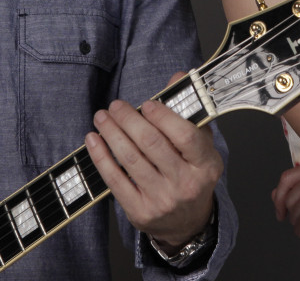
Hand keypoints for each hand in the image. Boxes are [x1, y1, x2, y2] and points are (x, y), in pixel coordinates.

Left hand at [84, 73, 221, 246]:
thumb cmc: (192, 174)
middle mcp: (185, 184)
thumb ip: (188, 111)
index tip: (147, 103)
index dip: (164, 117)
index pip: (185, 136)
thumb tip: (177, 77)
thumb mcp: (201, 145)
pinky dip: (101, 157)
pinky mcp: (140, 211)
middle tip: (116, 105)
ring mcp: (162, 200)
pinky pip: (115, 180)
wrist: (187, 222)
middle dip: (130, 120)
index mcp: (205, 165)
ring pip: (131, 160)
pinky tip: (94, 140)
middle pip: (152, 145)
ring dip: (112, 133)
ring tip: (102, 117)